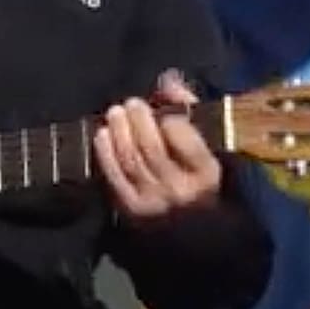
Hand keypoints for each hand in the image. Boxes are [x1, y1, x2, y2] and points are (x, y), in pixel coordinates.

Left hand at [93, 69, 221, 219]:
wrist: (195, 228)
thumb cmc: (201, 175)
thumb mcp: (207, 143)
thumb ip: (189, 108)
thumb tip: (168, 80)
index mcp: (207, 173)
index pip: (183, 139)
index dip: (170, 119)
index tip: (163, 110)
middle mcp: (181, 190)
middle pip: (151, 147)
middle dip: (138, 120)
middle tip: (132, 104)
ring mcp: (155, 202)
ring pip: (131, 160)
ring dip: (119, 132)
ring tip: (115, 113)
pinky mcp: (133, 209)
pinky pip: (115, 176)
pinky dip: (106, 153)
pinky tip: (102, 135)